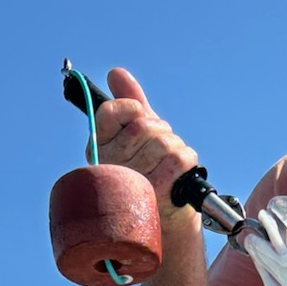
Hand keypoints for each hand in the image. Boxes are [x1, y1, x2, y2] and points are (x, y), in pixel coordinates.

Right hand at [93, 67, 199, 221]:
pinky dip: (188, 159)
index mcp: (98, 146)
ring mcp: (132, 178)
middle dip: (160, 130)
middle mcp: (110, 163)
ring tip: (168, 162)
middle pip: (144, 125)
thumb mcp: (136, 133)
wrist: (163, 211)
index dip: (132, 108)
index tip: (139, 116)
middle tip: (159, 146)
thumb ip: (127, 102)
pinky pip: (180, 157)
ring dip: (175, 146)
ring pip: (164, 141)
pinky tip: (179, 171)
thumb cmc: (149, 168)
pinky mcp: (156, 190)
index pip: (111, 111)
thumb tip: (116, 73)